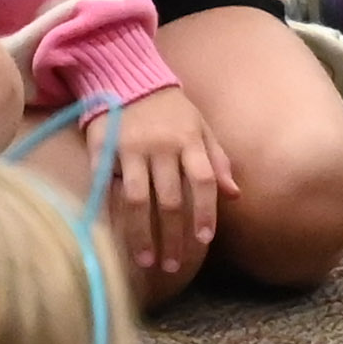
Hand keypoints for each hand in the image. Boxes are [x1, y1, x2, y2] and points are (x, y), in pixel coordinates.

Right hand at [105, 80, 235, 283]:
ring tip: (147, 261)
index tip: (203, 240)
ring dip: (143, 234)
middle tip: (174, 265)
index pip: (203, 180)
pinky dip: (113, 214)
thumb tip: (236, 195)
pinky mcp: (106, 151)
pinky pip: (109, 189)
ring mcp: (132, 149)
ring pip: (138, 200)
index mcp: (190, 139)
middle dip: (173, 235)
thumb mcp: (200, 127)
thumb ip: (217, 160)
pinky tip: (117, 237)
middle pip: (171, 198)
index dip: (205, 211)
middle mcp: (162, 146)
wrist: (129, 78)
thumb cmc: (171, 110)